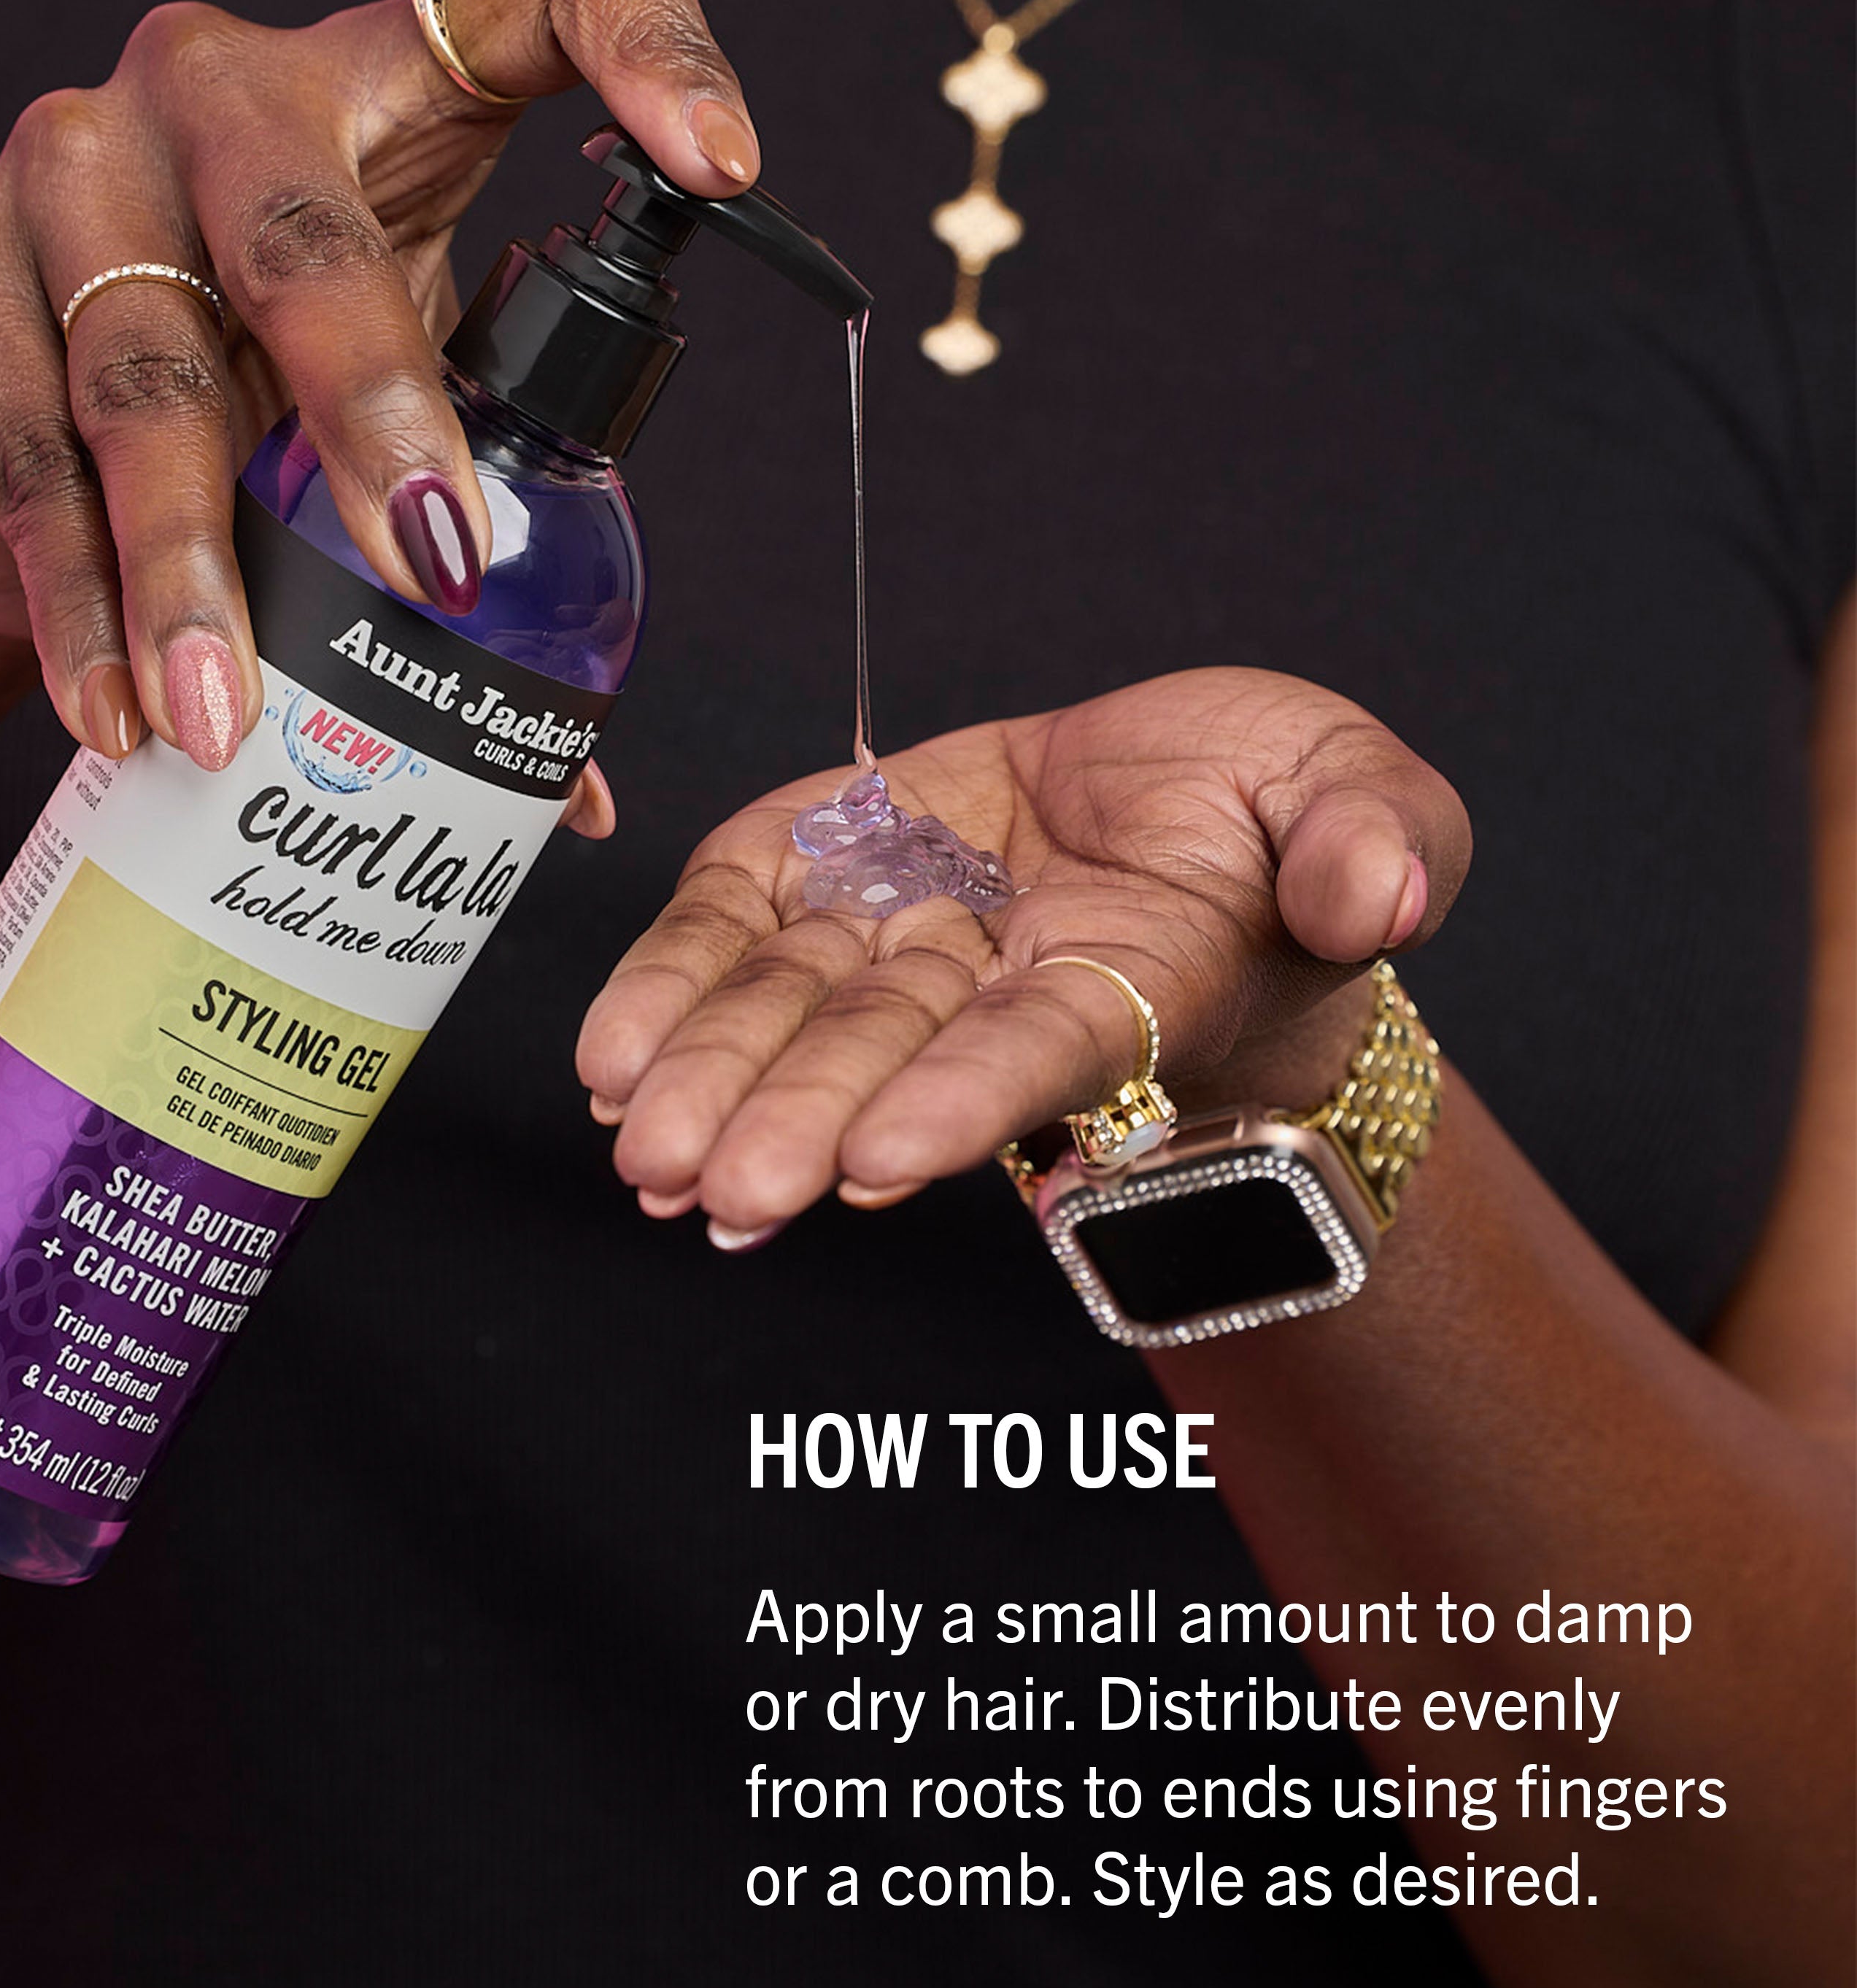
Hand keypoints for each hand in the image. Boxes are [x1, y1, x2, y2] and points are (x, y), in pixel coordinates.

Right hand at [0, 0, 758, 774]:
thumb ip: (482, 539)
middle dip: (372, 411)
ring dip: (192, 569)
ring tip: (229, 723)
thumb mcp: (383, 406)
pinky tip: (116, 714)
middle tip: (434, 572)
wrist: (20, 422)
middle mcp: (217, 91)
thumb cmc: (255, 397)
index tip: (722, 167)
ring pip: (143, 370)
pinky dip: (76, 601)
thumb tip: (574, 787)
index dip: (644, 43)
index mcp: (383, 92)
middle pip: (304, 233)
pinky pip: (25, 455)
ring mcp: (66, 167)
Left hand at [576, 669, 1469, 1236]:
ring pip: (798, 1007)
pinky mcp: (831, 862)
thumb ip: (1379, 841)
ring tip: (640, 1141)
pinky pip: (742, 923)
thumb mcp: (1371, 799)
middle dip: (802, 1116)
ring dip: (717, 1075)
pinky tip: (610, 1053)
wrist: (1180, 809)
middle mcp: (997, 978)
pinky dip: (676, 980)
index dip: (967, 1100)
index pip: (1041, 1048)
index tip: (885, 1161)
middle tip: (719, 1188)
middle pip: (890, 1054)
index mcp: (1134, 979)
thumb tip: (1371, 896)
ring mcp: (904, 926)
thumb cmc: (1281, 826)